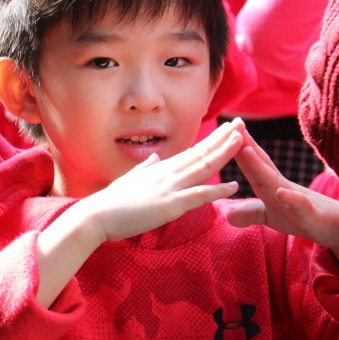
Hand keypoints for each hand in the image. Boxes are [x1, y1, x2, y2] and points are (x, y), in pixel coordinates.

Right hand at [74, 119, 242, 244]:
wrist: (96, 215)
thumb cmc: (110, 202)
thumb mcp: (129, 180)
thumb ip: (145, 169)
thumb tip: (154, 158)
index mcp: (159, 169)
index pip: (191, 151)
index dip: (211, 139)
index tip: (226, 129)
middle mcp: (167, 174)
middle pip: (201, 153)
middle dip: (223, 139)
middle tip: (241, 124)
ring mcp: (169, 188)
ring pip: (203, 168)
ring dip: (224, 154)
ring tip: (242, 141)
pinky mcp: (170, 205)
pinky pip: (198, 195)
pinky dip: (217, 190)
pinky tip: (234, 186)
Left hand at [226, 127, 338, 283]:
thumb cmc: (304, 218)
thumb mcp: (273, 217)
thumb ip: (252, 213)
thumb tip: (227, 216)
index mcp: (271, 187)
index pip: (252, 165)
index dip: (236, 150)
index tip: (221, 132)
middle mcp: (281, 187)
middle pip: (261, 164)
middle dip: (245, 146)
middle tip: (232, 125)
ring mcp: (296, 199)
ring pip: (275, 180)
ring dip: (260, 165)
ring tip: (245, 149)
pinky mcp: (309, 214)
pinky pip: (299, 205)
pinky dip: (291, 198)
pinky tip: (281, 192)